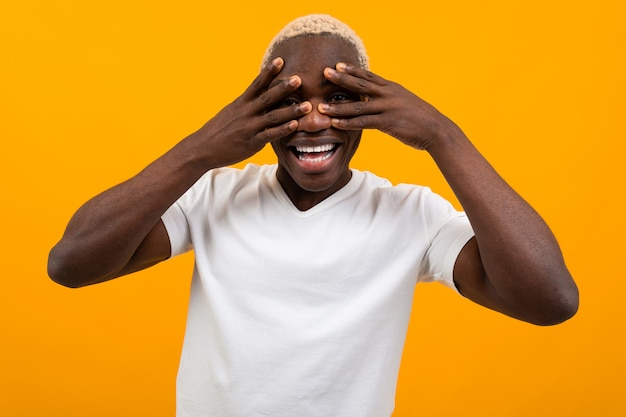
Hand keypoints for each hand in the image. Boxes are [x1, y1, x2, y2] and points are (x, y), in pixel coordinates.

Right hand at [188, 57, 311, 168]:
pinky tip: (295, 125)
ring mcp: (249, 127)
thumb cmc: (219, 130)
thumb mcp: (231, 112)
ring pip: (273, 116)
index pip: (257, 84)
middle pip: (267, 97)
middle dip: (284, 88)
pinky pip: (269, 135)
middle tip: (299, 79)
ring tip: (307, 106)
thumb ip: (247, 104)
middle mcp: (246, 112)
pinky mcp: (251, 142)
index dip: (269, 72)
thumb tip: (259, 95)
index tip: (281, 60)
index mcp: (241, 103)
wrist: (202, 148)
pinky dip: (283, 130)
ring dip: (291, 110)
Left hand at [319, 63, 458, 150]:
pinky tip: (335, 124)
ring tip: (321, 107)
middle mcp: (388, 94)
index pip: (368, 76)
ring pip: (358, 106)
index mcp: (392, 88)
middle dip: (341, 78)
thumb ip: (390, 100)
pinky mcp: (387, 122)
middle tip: (324, 72)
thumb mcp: (405, 103)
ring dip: (338, 107)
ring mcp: (387, 107)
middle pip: (360, 84)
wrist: (437, 129)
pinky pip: (363, 122)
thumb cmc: (421, 119)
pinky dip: (348, 123)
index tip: (338, 65)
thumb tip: (379, 100)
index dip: (352, 70)